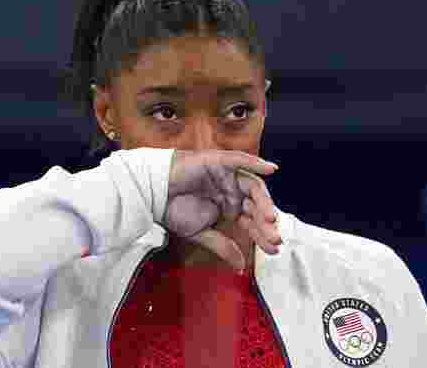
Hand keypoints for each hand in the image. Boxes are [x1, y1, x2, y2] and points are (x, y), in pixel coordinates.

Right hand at [161, 149, 281, 271]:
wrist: (152, 194)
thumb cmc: (173, 210)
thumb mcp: (201, 233)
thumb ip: (223, 246)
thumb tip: (241, 267)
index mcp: (229, 206)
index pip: (251, 221)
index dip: (262, 235)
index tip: (273, 250)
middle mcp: (232, 190)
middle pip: (255, 205)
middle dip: (266, 223)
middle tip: (274, 238)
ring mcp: (226, 175)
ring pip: (252, 186)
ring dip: (264, 201)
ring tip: (269, 218)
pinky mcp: (218, 162)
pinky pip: (240, 160)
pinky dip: (255, 163)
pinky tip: (270, 169)